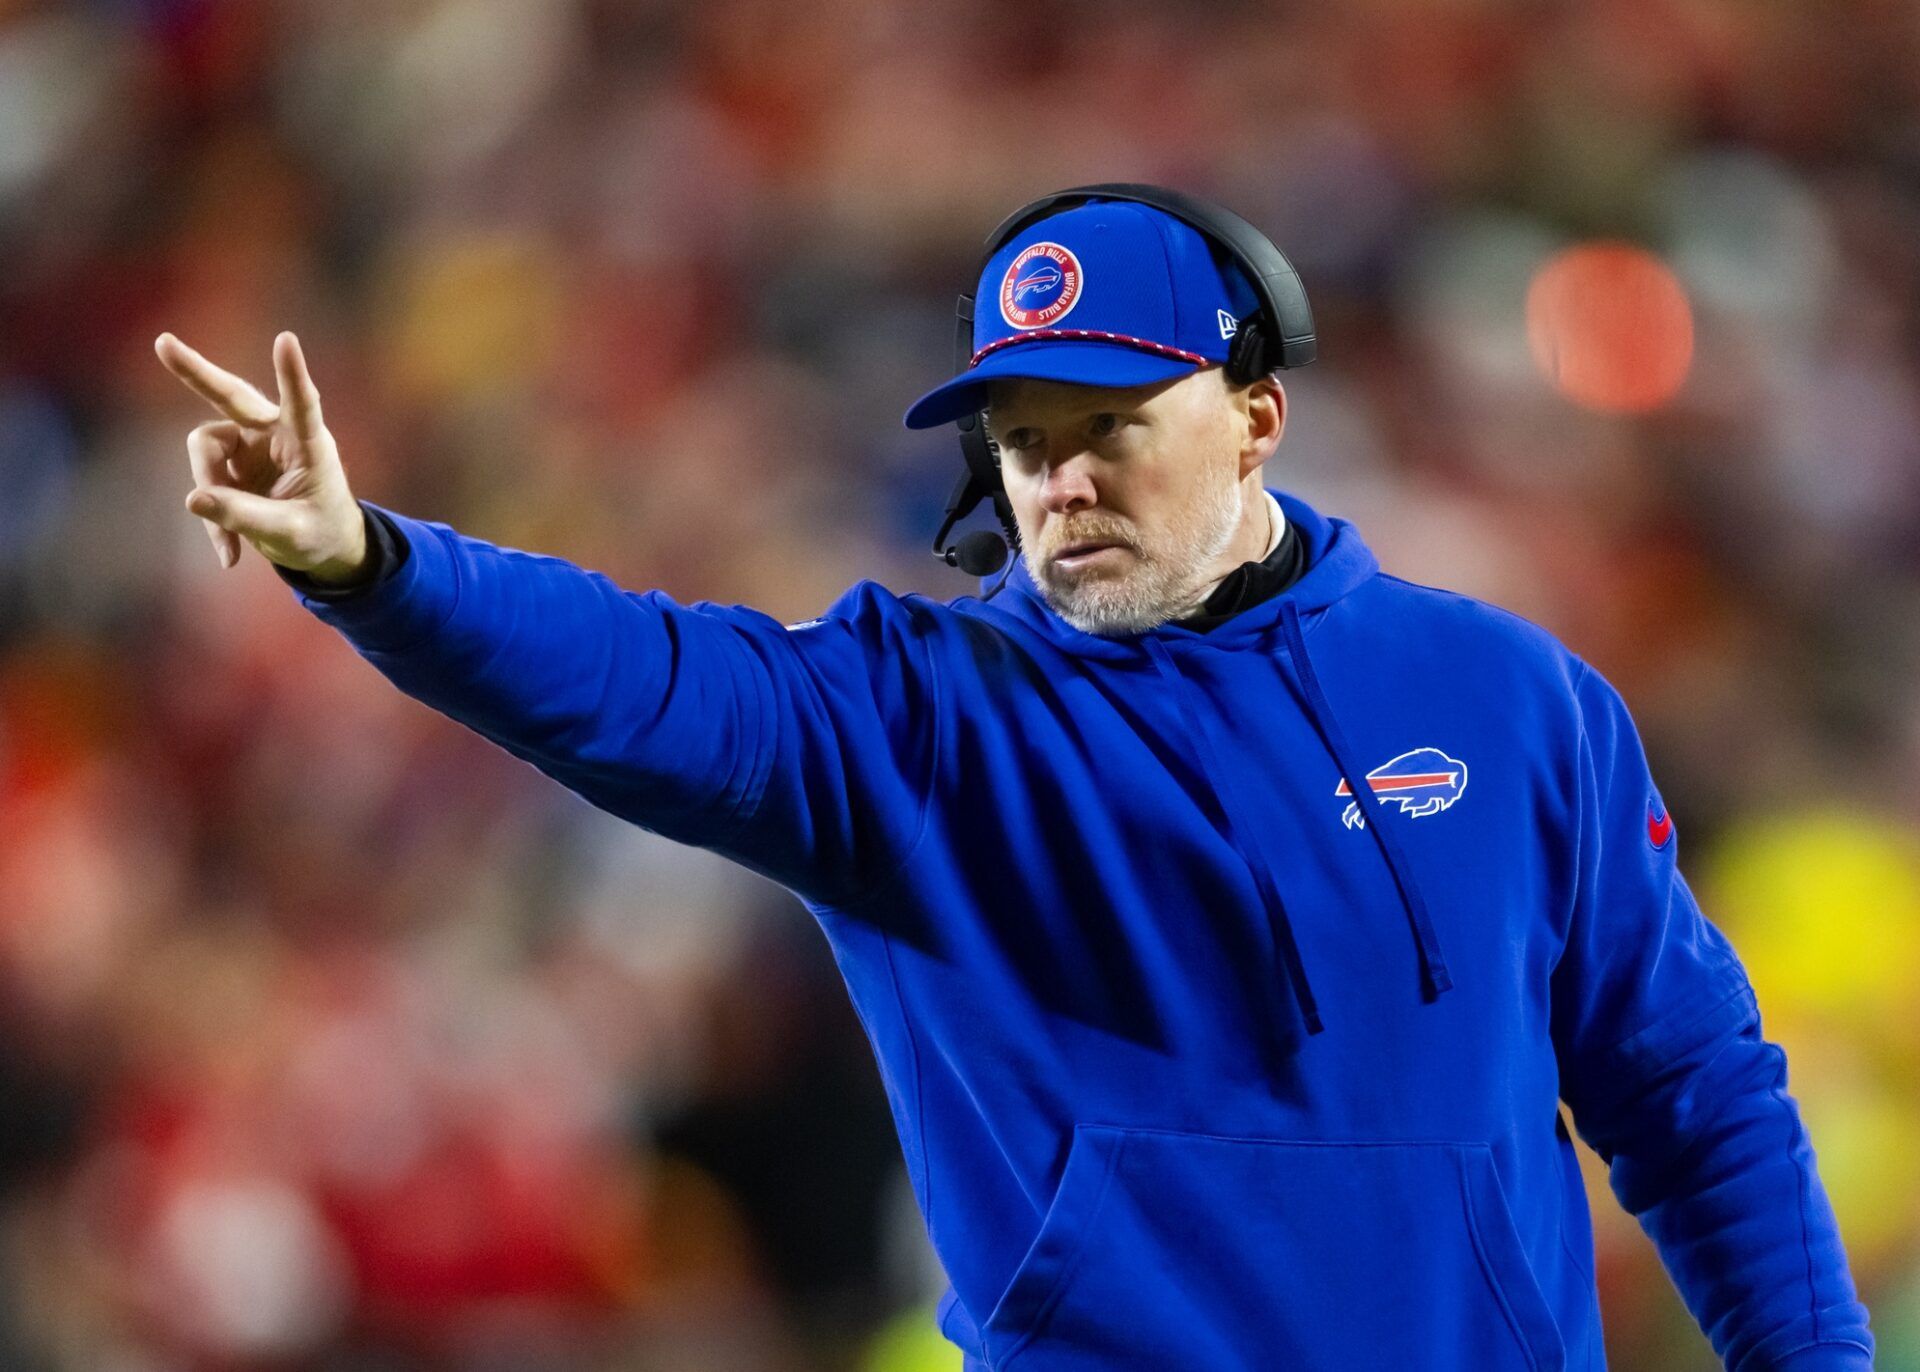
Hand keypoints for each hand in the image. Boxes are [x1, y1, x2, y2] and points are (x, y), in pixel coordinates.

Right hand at [157, 330, 368, 582]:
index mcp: (309, 444)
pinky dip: (212, 516)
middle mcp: (276, 434)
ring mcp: (250, 445)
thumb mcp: (290, 534)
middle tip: (162, 343)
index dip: (292, 373)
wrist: (322, 547)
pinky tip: (229, 553)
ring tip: (229, 543)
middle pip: (231, 396)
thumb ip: (246, 516)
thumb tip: (193, 499)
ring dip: (210, 493)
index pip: (302, 404)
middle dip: (197, 373)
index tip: (286, 339)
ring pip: (205, 451)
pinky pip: (203, 480)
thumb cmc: (321, 533)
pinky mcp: (231, 463)